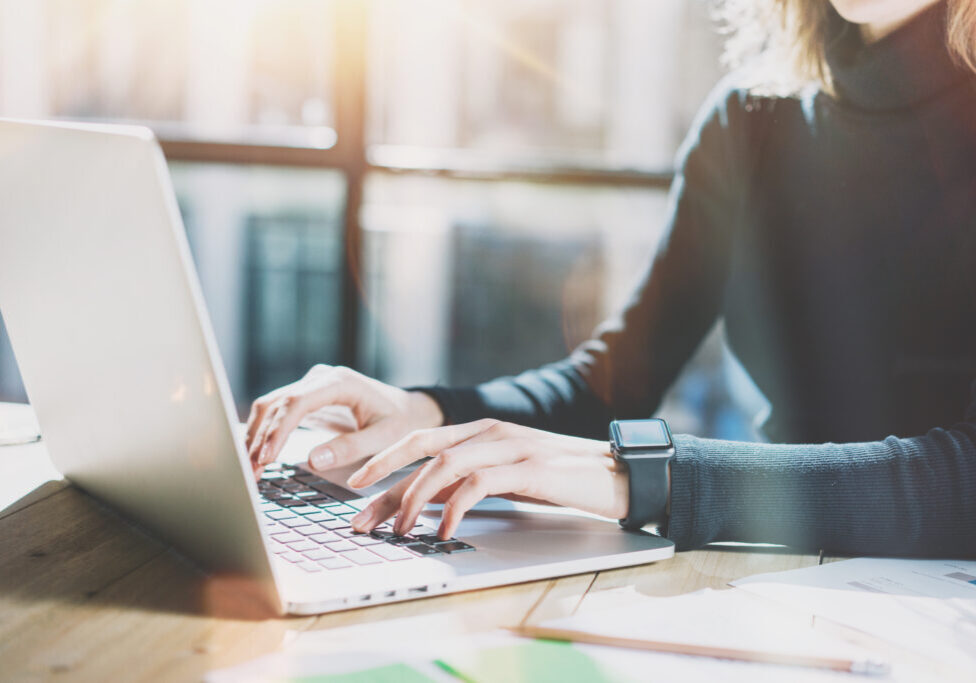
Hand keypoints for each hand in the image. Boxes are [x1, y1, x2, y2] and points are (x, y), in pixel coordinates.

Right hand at [245, 365, 443, 475]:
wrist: (407, 409)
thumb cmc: (399, 422)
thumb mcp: (384, 438)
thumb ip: (350, 448)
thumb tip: (312, 460)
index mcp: (340, 382)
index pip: (297, 402)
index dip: (277, 430)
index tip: (266, 458)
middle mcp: (320, 378)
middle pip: (277, 403)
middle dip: (259, 438)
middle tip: (250, 472)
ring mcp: (311, 385)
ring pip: (270, 406)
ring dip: (255, 436)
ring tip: (250, 470)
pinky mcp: (306, 398)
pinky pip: (277, 412)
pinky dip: (263, 433)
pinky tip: (253, 455)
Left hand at [346, 419, 629, 538]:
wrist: (618, 473)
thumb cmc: (564, 478)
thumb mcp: (510, 474)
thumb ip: (472, 478)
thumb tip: (429, 502)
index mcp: (483, 430)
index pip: (422, 441)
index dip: (384, 462)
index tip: (356, 487)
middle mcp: (491, 432)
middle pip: (422, 451)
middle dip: (385, 483)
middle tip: (361, 517)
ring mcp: (510, 446)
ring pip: (444, 467)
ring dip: (414, 501)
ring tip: (399, 531)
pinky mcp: (529, 468)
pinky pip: (478, 485)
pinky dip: (454, 509)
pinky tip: (444, 530)